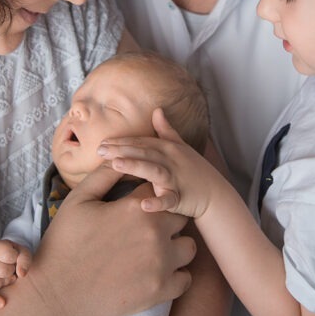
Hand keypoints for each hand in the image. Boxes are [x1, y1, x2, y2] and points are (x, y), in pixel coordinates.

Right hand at [0, 240, 32, 307]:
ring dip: (3, 282)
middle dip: (11, 272)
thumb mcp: (23, 253)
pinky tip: (2, 303)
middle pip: (2, 271)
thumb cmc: (16, 256)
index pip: (8, 255)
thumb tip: (21, 274)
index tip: (16, 258)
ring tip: (8, 278)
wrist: (8, 261)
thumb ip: (25, 260)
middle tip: (12, 270)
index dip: (16, 259)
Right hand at [22, 163, 195, 315]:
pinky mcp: (161, 291)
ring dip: (176, 246)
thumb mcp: (79, 200)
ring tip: (155, 250)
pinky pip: (185, 279)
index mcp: (136, 208)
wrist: (57, 293)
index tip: (138, 204)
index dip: (149, 195)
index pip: (158, 190)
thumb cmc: (65, 243)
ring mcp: (161, 264)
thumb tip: (122, 158)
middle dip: (165, 218)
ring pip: (188, 247)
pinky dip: (175, 275)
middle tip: (144, 228)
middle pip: (179, 216)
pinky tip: (158, 272)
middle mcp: (155, 233)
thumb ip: (105, 175)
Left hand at [97, 108, 223, 218]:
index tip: (101, 142)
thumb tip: (157, 110)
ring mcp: (176, 178)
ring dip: (135, 166)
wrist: (215, 195)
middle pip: (143, 152)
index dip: (121, 141)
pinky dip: (158, 203)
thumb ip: (166, 130)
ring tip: (115, 164)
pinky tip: (144, 205)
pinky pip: (169, 201)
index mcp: (168, 148)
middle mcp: (171, 160)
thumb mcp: (181, 147)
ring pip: (154, 171)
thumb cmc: (194, 171)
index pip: (141, 142)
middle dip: (121, 150)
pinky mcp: (181, 198)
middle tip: (99, 150)